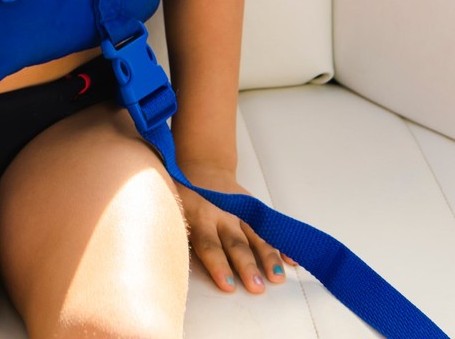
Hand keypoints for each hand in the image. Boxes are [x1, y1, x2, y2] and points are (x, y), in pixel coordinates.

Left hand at [175, 171, 295, 294]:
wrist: (203, 167)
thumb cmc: (185, 196)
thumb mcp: (173, 208)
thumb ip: (174, 230)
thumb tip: (163, 260)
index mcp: (199, 218)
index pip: (209, 245)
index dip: (219, 266)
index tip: (229, 285)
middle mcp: (222, 216)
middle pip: (236, 244)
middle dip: (248, 267)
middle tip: (257, 287)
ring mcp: (241, 211)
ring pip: (256, 237)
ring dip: (268, 258)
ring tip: (277, 277)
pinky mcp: (253, 209)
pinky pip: (268, 228)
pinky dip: (281, 244)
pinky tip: (291, 260)